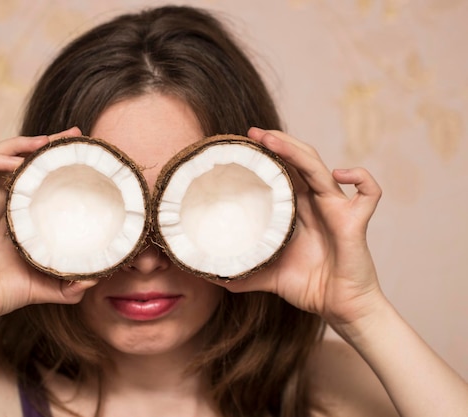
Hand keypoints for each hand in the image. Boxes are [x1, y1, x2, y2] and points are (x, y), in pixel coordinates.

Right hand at [0, 127, 97, 323]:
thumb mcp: (42, 286)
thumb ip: (68, 285)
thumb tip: (96, 278)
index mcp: (15, 216)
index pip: (35, 177)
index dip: (54, 161)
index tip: (80, 151)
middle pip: (20, 160)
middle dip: (45, 144)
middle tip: (73, 135)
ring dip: (22, 144)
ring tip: (47, 141)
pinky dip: (1, 159)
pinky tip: (22, 161)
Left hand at [217, 127, 384, 330]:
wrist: (340, 307)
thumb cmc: (309, 287)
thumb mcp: (266, 276)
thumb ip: (241, 272)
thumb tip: (207, 275)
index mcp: (296, 210)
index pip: (281, 172)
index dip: (265, 156)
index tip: (240, 145)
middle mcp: (315, 202)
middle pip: (298, 160)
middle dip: (277, 142)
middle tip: (251, 132)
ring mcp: (337, 208)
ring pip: (320, 168)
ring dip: (296, 150)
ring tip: (270, 139)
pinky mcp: (356, 220)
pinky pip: (368, 192)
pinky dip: (360, 177)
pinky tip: (339, 174)